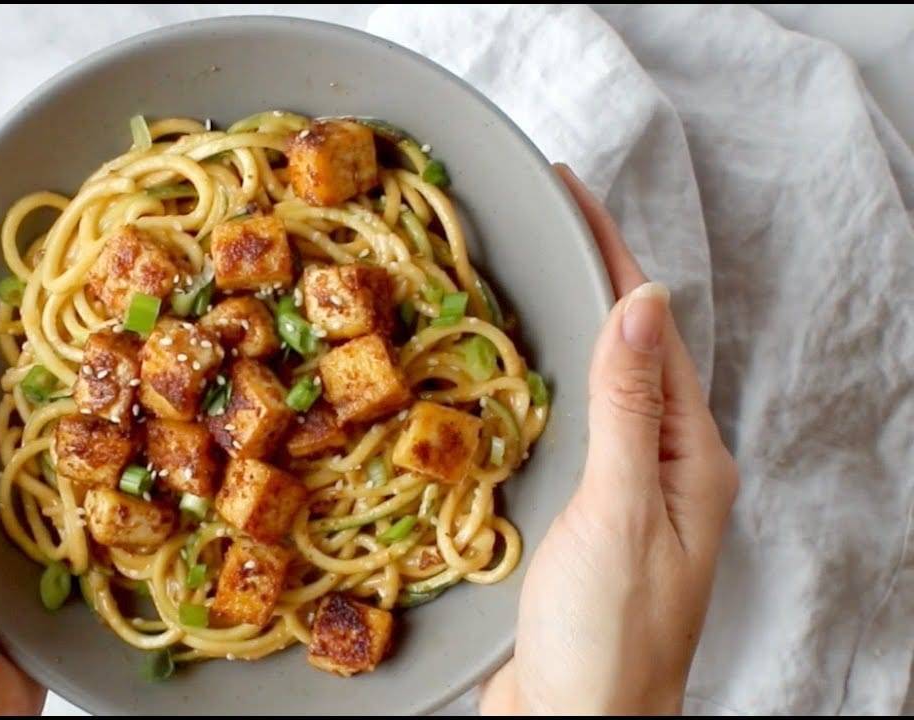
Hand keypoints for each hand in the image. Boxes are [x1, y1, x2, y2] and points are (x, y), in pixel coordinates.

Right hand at [479, 165, 738, 713]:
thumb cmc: (606, 635)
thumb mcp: (619, 511)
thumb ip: (628, 408)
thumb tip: (641, 302)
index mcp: (689, 458)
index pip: (651, 331)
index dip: (613, 255)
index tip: (572, 193)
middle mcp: (664, 468)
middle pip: (630, 350)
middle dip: (592, 278)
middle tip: (543, 217)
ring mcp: (624, 494)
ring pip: (598, 387)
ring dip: (567, 326)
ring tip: (528, 272)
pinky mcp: (582, 519)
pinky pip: (569, 430)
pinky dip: (542, 385)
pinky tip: (514, 375)